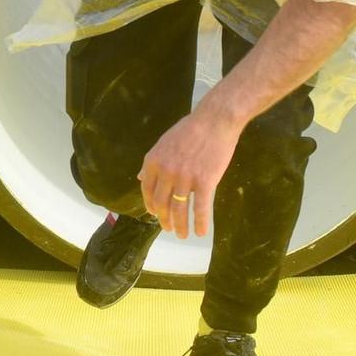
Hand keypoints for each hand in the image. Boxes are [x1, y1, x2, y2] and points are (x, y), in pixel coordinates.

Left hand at [138, 109, 242, 239]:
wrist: (215, 120)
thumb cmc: (190, 130)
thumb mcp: (164, 143)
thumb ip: (152, 162)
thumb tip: (141, 177)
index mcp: (153, 162)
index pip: (147, 191)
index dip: (150, 206)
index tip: (155, 215)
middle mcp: (166, 172)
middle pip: (161, 203)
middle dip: (164, 220)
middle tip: (168, 229)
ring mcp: (184, 178)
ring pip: (179, 210)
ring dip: (180, 226)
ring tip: (181, 235)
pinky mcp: (205, 182)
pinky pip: (200, 208)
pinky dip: (200, 223)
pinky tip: (201, 232)